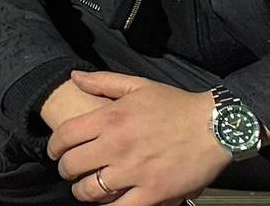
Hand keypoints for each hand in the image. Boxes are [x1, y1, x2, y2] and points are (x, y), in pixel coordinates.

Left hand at [46, 70, 229, 204]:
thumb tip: (74, 77)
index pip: (64, 137)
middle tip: (71, 172)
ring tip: (87, 189)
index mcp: (110, 118)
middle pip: (72, 166)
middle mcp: (117, 145)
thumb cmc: (177, 106)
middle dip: (66, 171)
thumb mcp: (139, 85)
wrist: (215, 126)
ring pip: (90, 191)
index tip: (56, 152)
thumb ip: (103, 82)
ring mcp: (134, 171)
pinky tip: (109, 203)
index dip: (54, 148)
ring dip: (83, 192)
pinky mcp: (153, 192)